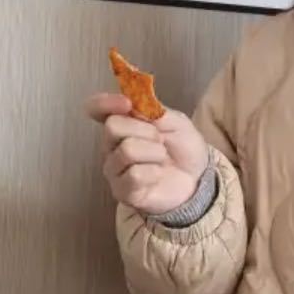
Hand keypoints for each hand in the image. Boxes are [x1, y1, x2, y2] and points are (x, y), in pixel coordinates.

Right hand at [85, 93, 208, 215]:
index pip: (97, 109)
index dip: (104, 103)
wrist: (197, 178)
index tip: (126, 103)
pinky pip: (134, 174)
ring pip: (126, 150)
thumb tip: (134, 104)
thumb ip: (154, 111)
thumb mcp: (176, 121)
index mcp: (123, 123)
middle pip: (113, 126)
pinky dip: (153, 172)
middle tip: (161, 140)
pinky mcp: (122, 190)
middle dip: (145, 130)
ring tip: (162, 158)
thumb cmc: (183, 148)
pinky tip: (157, 175)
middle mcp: (112, 145)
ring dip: (154, 152)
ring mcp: (114, 168)